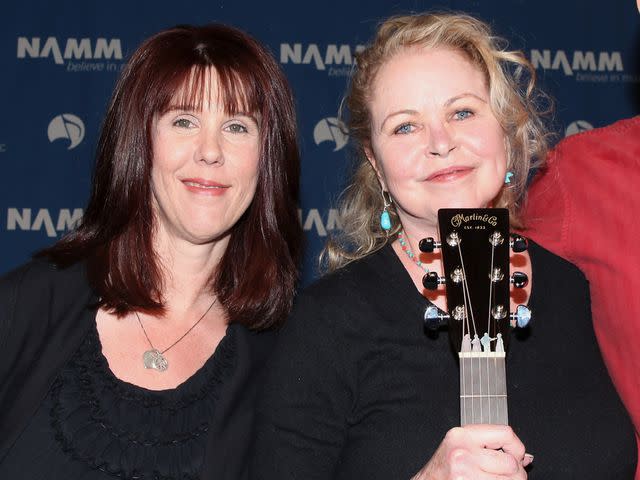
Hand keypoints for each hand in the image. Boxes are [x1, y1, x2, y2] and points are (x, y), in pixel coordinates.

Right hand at [411, 424, 532, 479]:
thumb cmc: (442, 468)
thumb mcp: (462, 447)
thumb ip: (490, 446)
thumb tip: (524, 456)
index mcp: (462, 435)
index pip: (506, 433)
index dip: (516, 447)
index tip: (516, 456)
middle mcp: (463, 453)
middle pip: (511, 463)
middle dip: (516, 473)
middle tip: (507, 476)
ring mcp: (465, 474)